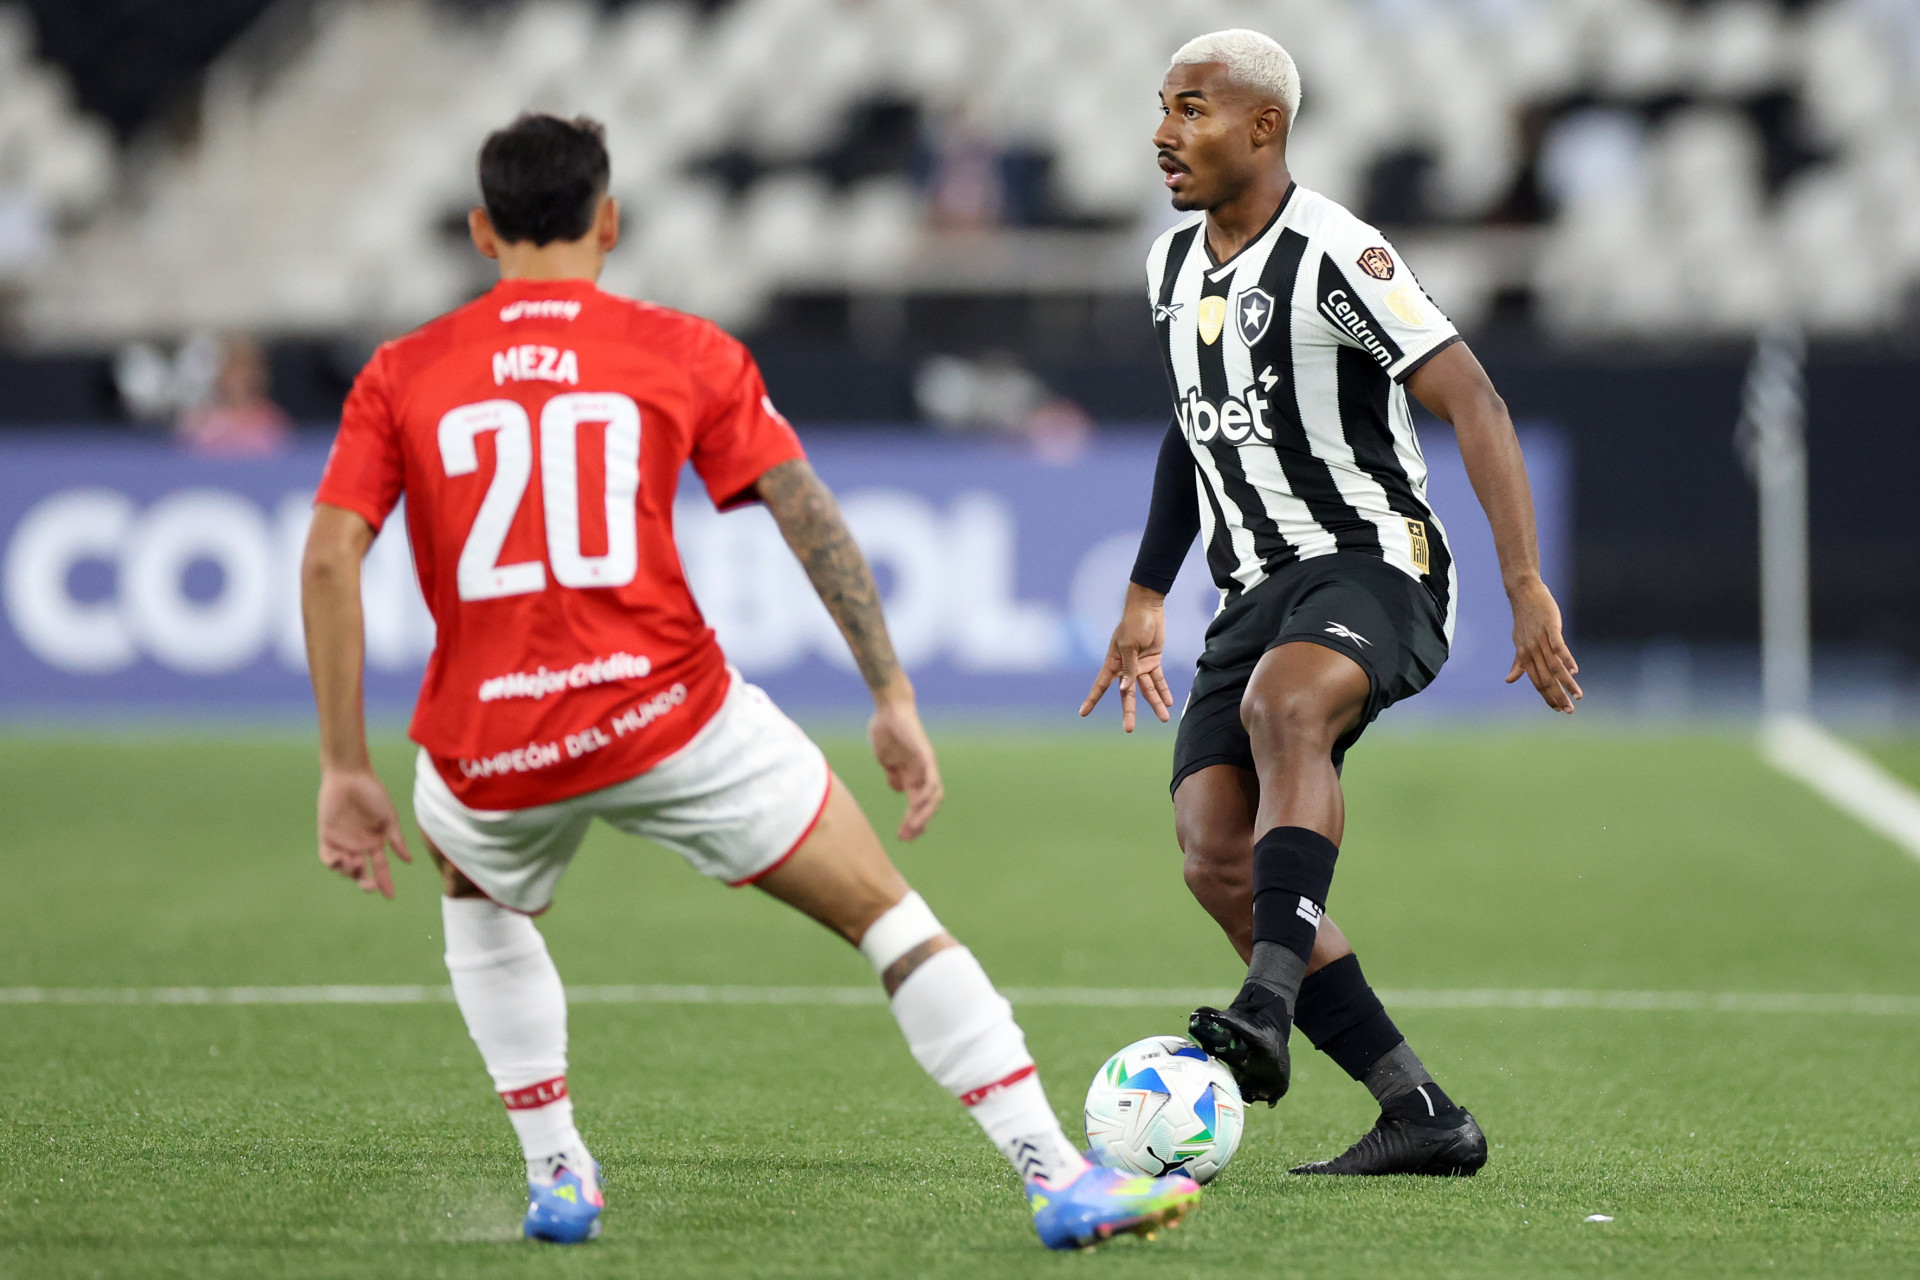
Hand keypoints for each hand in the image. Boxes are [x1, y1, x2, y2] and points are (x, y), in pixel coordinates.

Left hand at [317, 767, 412, 897]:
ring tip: (355, 863)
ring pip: (344, 868)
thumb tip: (408, 861)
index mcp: (375, 842)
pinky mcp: (327, 836)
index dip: (385, 882)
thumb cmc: (373, 793)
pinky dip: (333, 863)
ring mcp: (342, 842)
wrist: (350, 776)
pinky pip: (327, 857)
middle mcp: (358, 845)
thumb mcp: (389, 818)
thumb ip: (396, 840)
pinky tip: (341, 859)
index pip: (381, 867)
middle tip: (368, 885)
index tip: (390, 897)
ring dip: (350, 872)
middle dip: (364, 883)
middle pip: (361, 873)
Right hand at [868, 686, 943, 840]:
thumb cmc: (886, 730)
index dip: (912, 821)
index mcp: (912, 776)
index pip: (917, 804)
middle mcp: (923, 773)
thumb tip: (897, 789)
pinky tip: (920, 805)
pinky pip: (932, 778)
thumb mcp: (887, 759)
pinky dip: (928, 793)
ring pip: (933, 795)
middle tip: (907, 839)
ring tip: (913, 828)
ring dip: (923, 814)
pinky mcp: (926, 755)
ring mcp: (926, 765)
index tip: (903, 837)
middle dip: (918, 824)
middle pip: (927, 805)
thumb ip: (893, 774)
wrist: (888, 709)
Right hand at [1080, 584, 1172, 731]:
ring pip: (1147, 689)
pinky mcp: (1153, 661)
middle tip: (1128, 729)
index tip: (1083, 713)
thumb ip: (1129, 668)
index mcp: (1113, 662)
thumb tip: (1123, 689)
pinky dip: (1164, 690)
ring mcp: (1139, 666)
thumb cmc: (1134, 623)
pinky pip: (1158, 679)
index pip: (1101, 684)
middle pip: (1127, 694)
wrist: (1148, 608)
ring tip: (1164, 718)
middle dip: (1129, 711)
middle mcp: (1125, 668)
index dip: (1092, 699)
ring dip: (1156, 703)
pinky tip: (1169, 702)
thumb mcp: (1130, 645)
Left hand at [1505, 577, 1581, 713]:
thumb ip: (1518, 662)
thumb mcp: (1519, 643)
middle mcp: (1531, 650)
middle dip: (1558, 697)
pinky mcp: (1549, 627)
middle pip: (1546, 679)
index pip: (1537, 682)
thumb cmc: (1524, 619)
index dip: (1547, 696)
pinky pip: (1558, 646)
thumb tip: (1509, 680)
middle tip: (1569, 711)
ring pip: (1554, 666)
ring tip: (1578, 695)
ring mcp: (1540, 639)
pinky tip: (1574, 670)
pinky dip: (1566, 659)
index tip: (1558, 710)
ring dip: (1567, 683)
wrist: (1524, 593)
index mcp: (1525, 656)